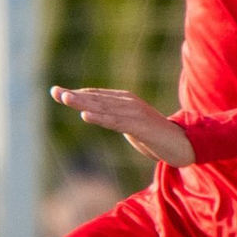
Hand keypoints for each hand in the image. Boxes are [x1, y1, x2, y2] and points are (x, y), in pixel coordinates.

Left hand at [50, 86, 193, 166]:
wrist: (180, 144)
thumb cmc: (153, 136)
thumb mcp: (129, 125)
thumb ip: (113, 118)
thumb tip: (94, 113)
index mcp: (124, 100)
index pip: (96, 94)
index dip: (77, 93)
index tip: (56, 92)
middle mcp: (128, 102)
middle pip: (96, 98)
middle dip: (75, 96)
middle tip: (55, 93)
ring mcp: (134, 113)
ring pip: (103, 107)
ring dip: (83, 102)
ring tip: (65, 99)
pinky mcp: (139, 126)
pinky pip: (116, 121)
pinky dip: (100, 118)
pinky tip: (86, 115)